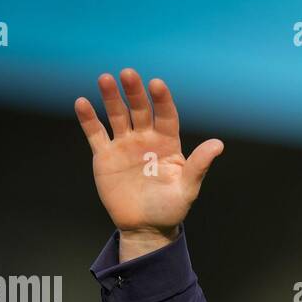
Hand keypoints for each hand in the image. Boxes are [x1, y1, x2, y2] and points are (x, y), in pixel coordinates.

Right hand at [74, 68, 223, 251]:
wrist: (144, 227)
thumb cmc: (170, 209)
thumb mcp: (187, 189)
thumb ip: (199, 165)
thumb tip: (219, 144)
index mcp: (168, 143)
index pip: (166, 116)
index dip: (161, 100)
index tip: (157, 85)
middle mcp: (146, 138)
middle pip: (140, 109)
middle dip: (134, 92)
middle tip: (128, 74)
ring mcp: (124, 144)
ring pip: (117, 115)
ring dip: (110, 97)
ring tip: (105, 79)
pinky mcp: (104, 155)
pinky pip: (96, 133)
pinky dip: (88, 118)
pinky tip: (82, 102)